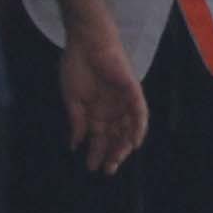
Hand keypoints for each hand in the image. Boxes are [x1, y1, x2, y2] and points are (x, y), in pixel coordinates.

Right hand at [59, 27, 150, 175]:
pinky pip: (139, 112)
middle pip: (116, 136)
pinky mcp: (132, 90)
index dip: (97, 153)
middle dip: (112, 154)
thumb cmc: (76, 67)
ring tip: (118, 160)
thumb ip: (76, 122)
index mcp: (97, 111)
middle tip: (107, 170)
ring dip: (125, 145)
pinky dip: (138, 127)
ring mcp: (123, 100)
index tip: (92, 168)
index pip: (100, 137)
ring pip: (129, 128)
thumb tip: (74, 145)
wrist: (85, 43)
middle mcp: (112, 109)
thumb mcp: (73, 99)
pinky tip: (135, 141)